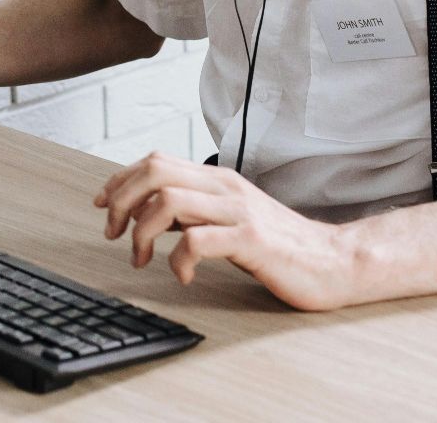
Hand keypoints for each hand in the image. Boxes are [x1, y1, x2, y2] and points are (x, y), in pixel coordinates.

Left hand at [93, 152, 360, 310]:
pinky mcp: (252, 240)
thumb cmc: (279, 244)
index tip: (103, 207)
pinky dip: (178, 259)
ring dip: (142, 232)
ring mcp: (238, 211)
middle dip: (122, 201)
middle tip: (115, 234)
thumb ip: (192, 211)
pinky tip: (182, 275)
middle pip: (155, 172)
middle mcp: (224, 187)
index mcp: (216, 180)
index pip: (155, 161)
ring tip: (142, 259)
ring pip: (169, 200)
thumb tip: (147, 213)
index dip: (120, 180)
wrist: (333, 261)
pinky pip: (198, 240)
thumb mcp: (228, 219)